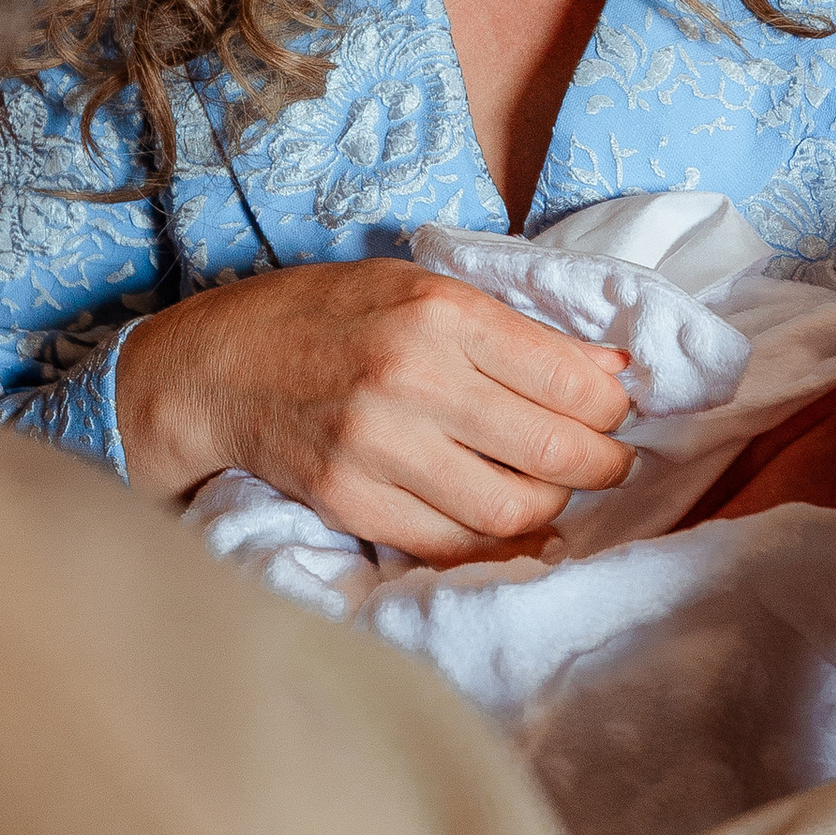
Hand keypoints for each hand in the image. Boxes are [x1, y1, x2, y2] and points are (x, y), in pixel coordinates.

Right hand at [114, 256, 635, 561]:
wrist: (219, 365)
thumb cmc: (328, 315)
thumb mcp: (422, 289)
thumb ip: (514, 331)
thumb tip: (612, 372)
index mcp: (440, 312)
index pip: (569, 378)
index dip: (612, 408)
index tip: (616, 414)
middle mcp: (412, 378)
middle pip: (552, 451)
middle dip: (603, 467)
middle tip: (611, 465)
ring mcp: (377, 448)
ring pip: (511, 509)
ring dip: (554, 509)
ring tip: (557, 493)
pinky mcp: (350, 502)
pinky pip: (451, 545)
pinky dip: (496, 544)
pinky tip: (511, 527)